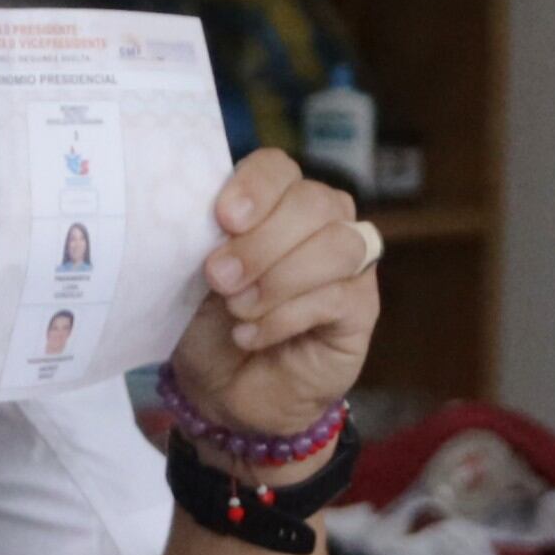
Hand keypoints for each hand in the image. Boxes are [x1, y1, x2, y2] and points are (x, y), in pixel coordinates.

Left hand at [170, 149, 377, 440]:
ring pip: (336, 246)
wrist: (223, 387)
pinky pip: (337, 296)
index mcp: (274, 199)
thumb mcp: (192, 273)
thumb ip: (204, 237)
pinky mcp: (362, 308)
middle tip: (219, 278)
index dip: (256, 186)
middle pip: (313, 203)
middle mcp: (321, 221)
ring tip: (237, 310)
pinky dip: (286, 318)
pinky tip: (251, 336)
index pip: (278, 167)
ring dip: (278, 279)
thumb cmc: (206, 319)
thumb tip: (202, 219)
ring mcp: (349, 263)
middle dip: (261, 243)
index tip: (224, 218)